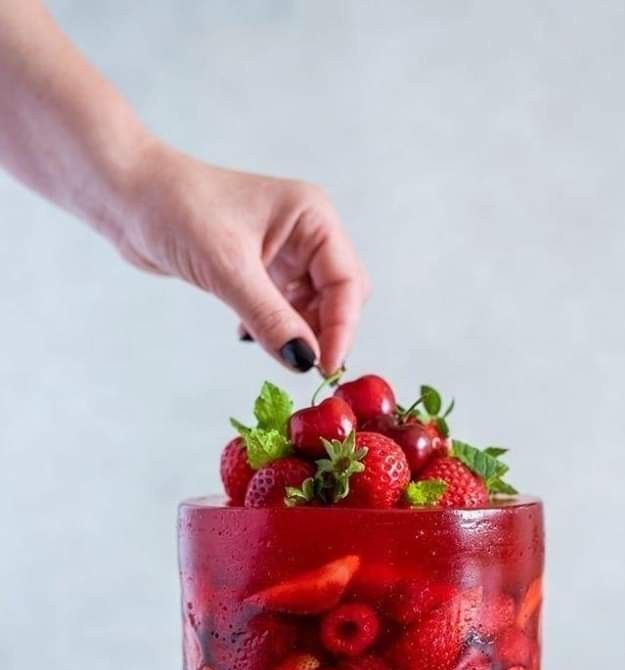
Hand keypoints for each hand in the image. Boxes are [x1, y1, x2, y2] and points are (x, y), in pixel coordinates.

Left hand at [116, 144, 369, 373]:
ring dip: (298, 333)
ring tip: (269, 346)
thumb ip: (270, 318)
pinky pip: (286, 309)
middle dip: (326, 331)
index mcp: (312, 217)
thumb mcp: (227, 269)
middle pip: (340, 296)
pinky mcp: (261, 269)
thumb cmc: (175, 209)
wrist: (126, 195)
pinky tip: (247, 333)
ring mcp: (285, 252)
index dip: (342, 328)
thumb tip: (304, 362)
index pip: (347, 282)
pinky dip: (276, 328)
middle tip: (302, 365)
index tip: (323, 367)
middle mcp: (306, 232)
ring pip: (314, 307)